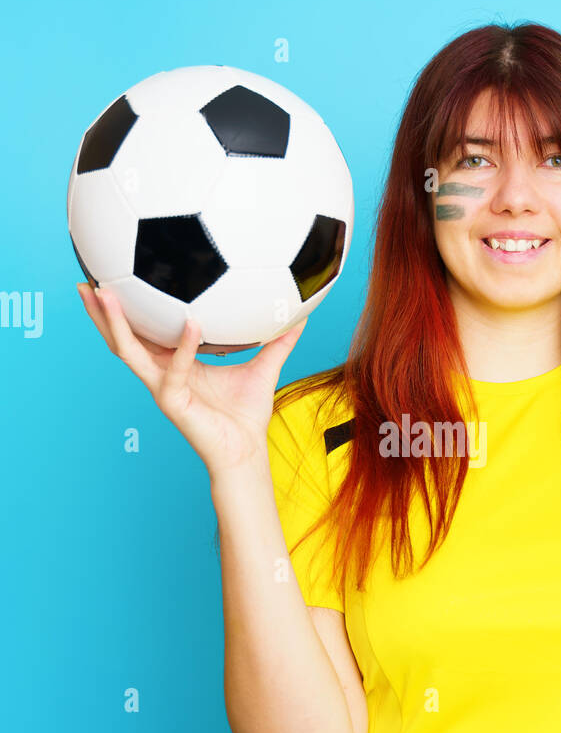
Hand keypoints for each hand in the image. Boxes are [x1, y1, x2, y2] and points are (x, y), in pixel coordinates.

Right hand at [77, 281, 307, 476]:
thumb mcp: (265, 367)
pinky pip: (174, 368)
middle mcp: (161, 373)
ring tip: (105, 294)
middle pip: (121, 339)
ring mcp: (162, 387)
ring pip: (128, 351)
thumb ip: (279, 341)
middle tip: (88, 283)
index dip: (127, 310)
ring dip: (114, 323)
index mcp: (175, 364)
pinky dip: (182, 345)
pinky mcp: (173, 401)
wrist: (247, 452)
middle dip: (101, 313)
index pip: (144, 332)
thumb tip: (301, 315)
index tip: (115, 280)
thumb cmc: (248, 415)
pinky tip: (192, 321)